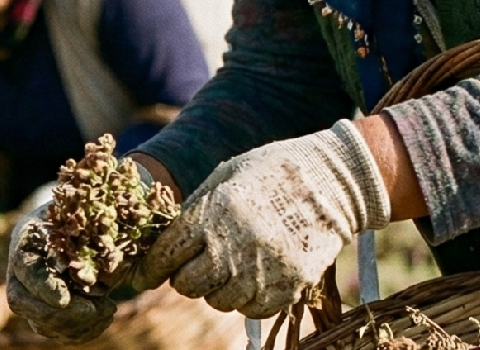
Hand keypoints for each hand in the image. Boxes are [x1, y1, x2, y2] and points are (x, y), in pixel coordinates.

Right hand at [5, 202, 117, 340]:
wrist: (83, 222)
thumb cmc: (87, 211)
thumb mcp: (89, 211)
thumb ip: (93, 229)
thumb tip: (108, 251)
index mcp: (27, 238)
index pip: (24, 268)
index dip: (42, 286)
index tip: (64, 300)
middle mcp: (21, 269)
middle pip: (23, 302)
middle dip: (59, 314)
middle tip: (96, 310)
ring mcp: (30, 293)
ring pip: (40, 323)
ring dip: (75, 325)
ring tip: (108, 309)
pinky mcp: (45, 311)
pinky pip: (57, 332)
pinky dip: (82, 331)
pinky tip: (104, 317)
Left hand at [130, 119, 390, 317]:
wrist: (335, 180)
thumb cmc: (274, 170)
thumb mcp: (227, 174)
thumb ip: (194, 208)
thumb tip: (161, 241)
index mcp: (216, 211)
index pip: (167, 254)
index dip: (151, 268)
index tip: (144, 275)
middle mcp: (236, 245)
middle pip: (188, 285)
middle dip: (183, 277)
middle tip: (192, 265)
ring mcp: (264, 269)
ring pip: (218, 301)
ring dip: (216, 288)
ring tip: (228, 266)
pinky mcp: (289, 286)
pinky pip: (251, 310)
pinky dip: (246, 298)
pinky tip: (252, 275)